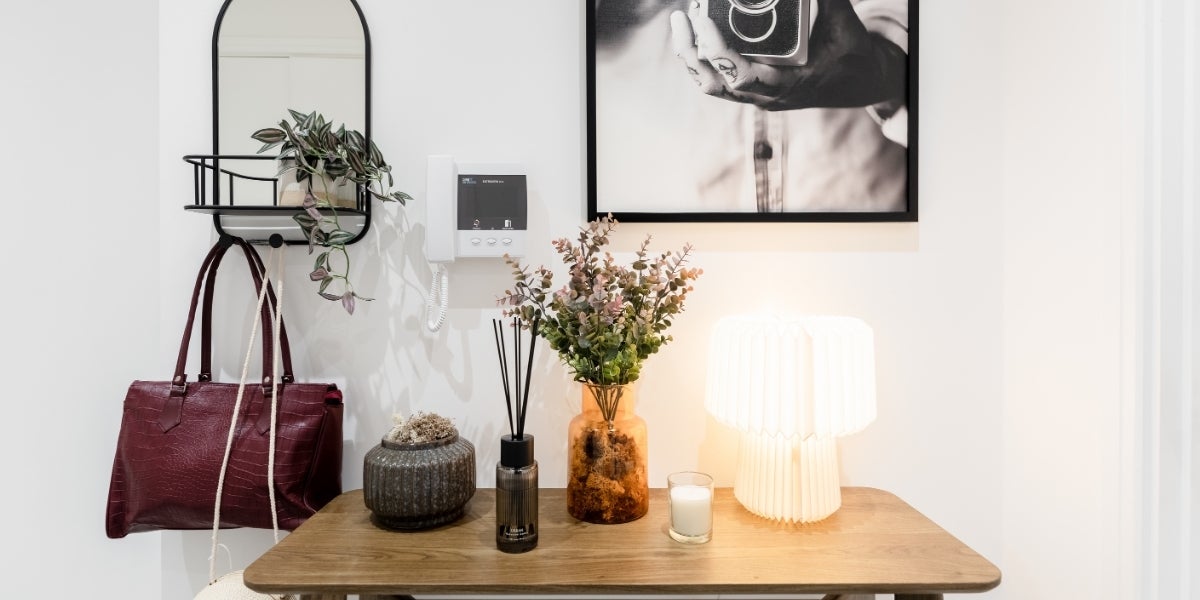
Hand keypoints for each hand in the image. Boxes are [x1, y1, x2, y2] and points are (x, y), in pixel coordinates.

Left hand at [670, 0, 905, 109]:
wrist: (859, 82)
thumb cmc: (852, 53)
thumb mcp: (842, 22)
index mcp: (785, 85)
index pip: (738, 75)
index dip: (716, 50)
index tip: (703, 19)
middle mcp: (765, 96)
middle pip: (712, 83)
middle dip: (691, 50)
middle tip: (683, 15)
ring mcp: (755, 96)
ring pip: (710, 84)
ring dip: (690, 55)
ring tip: (681, 22)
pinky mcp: (751, 90)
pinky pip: (717, 80)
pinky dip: (701, 58)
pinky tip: (694, 33)